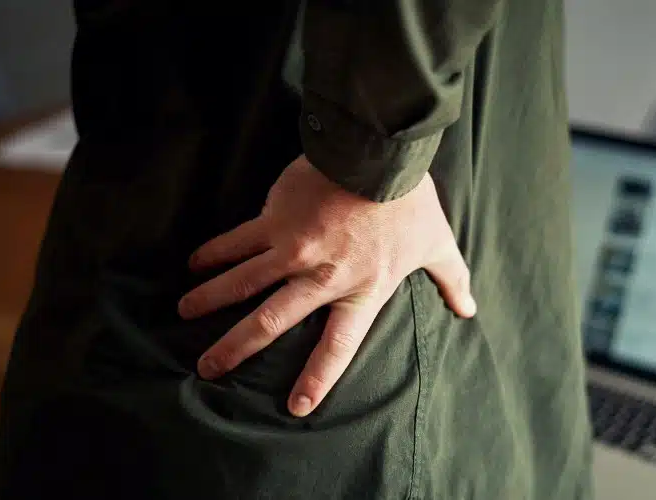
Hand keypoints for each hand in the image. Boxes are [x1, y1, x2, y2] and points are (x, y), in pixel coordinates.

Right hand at [178, 155, 475, 416]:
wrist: (379, 154)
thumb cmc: (410, 201)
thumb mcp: (438, 244)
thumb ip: (452, 280)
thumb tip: (469, 308)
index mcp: (362, 290)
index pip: (337, 347)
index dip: (317, 378)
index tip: (297, 407)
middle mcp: (322, 278)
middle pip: (271, 323)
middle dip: (236, 348)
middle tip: (208, 368)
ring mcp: (293, 249)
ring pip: (242, 284)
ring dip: (210, 301)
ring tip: (185, 315)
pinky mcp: (275, 219)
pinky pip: (236, 242)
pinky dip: (213, 254)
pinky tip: (193, 263)